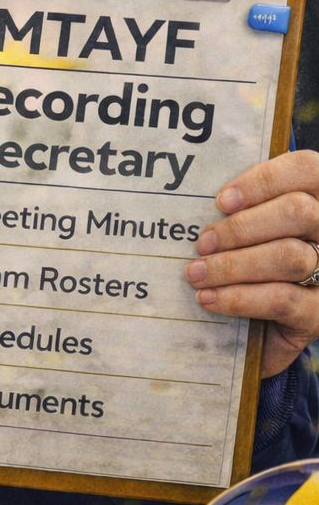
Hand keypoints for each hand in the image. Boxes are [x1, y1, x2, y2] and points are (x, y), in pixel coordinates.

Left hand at [186, 150, 318, 377]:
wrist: (261, 334)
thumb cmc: (253, 270)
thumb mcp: (252, 234)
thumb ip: (244, 211)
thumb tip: (207, 199)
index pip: (307, 169)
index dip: (263, 180)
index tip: (222, 200)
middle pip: (298, 211)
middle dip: (241, 227)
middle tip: (203, 243)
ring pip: (289, 255)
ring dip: (233, 264)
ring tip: (198, 273)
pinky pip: (281, 299)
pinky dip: (238, 297)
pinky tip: (209, 298)